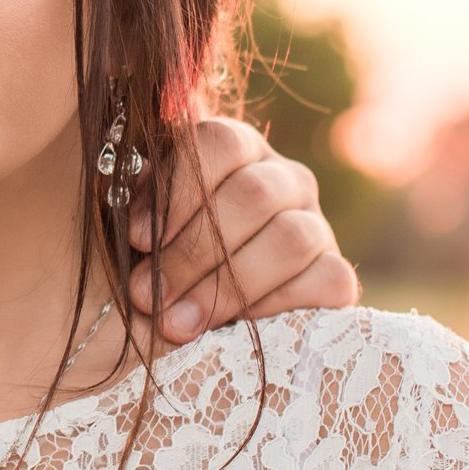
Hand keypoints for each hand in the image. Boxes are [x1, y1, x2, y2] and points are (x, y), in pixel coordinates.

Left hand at [125, 117, 358, 342]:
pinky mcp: (334, 274)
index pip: (219, 142)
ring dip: (227, 287)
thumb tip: (139, 228)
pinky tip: (233, 327)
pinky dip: (276, 306)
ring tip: (175, 324)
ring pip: (292, 238)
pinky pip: (328, 281)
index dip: (176, 191)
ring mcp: (316, 223)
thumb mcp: (136, 222)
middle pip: (254, 194)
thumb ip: (135, 203)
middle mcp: (283, 177)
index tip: (134, 238)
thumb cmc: (153, 257)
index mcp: (234, 149)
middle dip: (192, 253)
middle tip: (146, 296)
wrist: (188, 313)